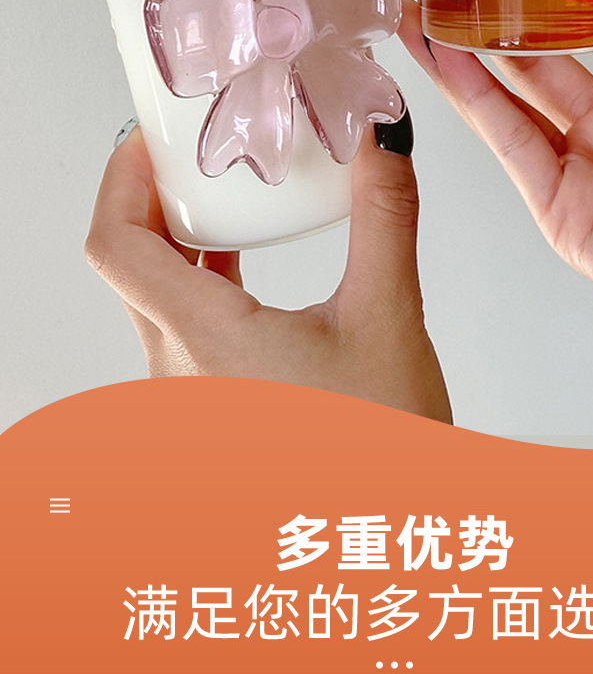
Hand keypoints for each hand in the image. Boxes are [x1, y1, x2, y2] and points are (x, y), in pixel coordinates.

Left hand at [86, 119, 450, 422]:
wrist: (394, 532)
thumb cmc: (385, 450)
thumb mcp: (389, 317)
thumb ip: (384, 217)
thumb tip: (384, 141)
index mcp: (208, 344)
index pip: (116, 247)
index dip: (120, 181)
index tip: (149, 143)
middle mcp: (181, 377)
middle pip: (130, 270)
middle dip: (154, 203)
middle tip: (190, 157)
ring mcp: (192, 403)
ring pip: (154, 306)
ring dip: (177, 248)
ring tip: (221, 203)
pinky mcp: (214, 414)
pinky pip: (180, 338)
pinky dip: (197, 289)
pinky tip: (238, 268)